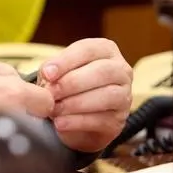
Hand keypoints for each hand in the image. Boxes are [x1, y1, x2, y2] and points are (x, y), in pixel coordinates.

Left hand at [37, 38, 132, 152]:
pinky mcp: (119, 121)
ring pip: (107, 95)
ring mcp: (124, 96)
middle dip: (73, 82)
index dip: (66, 61)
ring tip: (54, 109)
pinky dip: (78, 122)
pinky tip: (60, 123)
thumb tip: (48, 73)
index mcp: (105, 50)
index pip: (88, 50)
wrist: (74, 121)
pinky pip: (102, 120)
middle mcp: (121, 71)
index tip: (47, 73)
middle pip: (102, 71)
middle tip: (51, 92)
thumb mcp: (58, 73)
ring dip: (76, 103)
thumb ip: (53, 69)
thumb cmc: (67, 88)